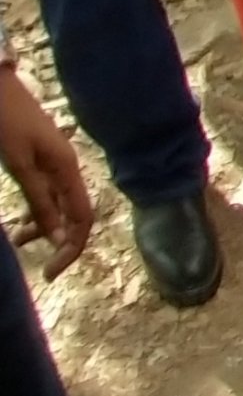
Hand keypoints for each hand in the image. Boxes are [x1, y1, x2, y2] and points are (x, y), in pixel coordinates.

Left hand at [0, 68, 91, 278]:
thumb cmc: (6, 124)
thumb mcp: (20, 167)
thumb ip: (40, 201)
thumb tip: (58, 238)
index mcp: (67, 170)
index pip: (82, 218)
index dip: (71, 247)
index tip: (51, 272)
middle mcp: (67, 169)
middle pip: (75, 214)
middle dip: (60, 241)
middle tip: (40, 268)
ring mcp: (55, 164)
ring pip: (59, 205)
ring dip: (44, 227)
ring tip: (19, 240)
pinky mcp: (41, 160)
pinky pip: (46, 194)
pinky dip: (36, 211)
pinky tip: (21, 221)